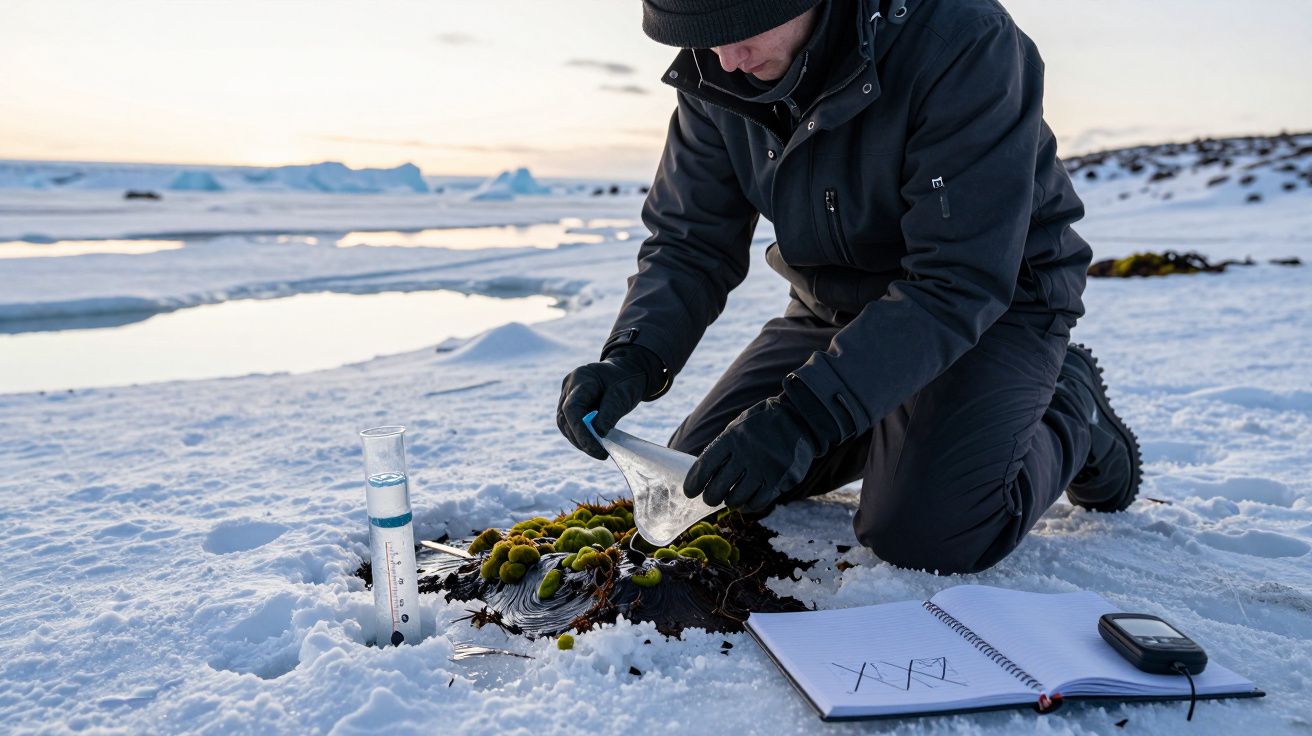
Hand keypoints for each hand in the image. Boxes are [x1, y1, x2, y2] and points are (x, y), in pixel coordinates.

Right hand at [557, 345, 665, 459]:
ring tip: (598, 452)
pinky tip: (594, 445)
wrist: (627, 371)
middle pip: (565, 419)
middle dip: (581, 439)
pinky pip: (571, 425)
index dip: (580, 430)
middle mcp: (569, 387)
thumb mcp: (623, 394)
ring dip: (580, 441)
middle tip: (600, 454)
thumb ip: (610, 412)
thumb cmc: (626, 380)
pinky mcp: (572, 406)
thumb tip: (598, 434)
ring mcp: (567, 396)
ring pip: (565, 425)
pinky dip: (582, 437)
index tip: (594, 447)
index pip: (572, 408)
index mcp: (581, 378)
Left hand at [683, 395, 819, 512]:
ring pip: (736, 499)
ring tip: (730, 497)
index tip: (690, 492)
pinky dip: (748, 505)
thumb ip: (721, 450)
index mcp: (731, 438)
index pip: (704, 467)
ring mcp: (764, 468)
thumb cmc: (761, 425)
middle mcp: (746, 454)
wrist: (799, 418)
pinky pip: (757, 503)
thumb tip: (702, 475)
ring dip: (730, 501)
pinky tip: (746, 501)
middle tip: (711, 498)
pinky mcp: (780, 480)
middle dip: (710, 498)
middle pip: (717, 488)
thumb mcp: (737, 428)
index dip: (693, 483)